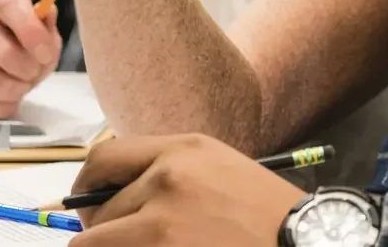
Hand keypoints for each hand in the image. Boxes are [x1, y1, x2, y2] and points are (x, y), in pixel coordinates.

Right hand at [0, 0, 61, 117]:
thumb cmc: (24, 44)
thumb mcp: (44, 34)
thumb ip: (47, 26)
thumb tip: (48, 12)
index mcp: (3, 5)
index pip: (10, 5)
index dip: (31, 30)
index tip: (46, 54)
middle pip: (0, 50)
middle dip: (25, 69)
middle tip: (35, 73)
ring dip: (16, 89)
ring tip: (22, 84)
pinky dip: (1, 106)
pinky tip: (7, 97)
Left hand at [70, 134, 304, 246]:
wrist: (301, 242)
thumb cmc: (263, 216)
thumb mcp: (218, 172)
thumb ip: (167, 175)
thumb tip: (108, 201)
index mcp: (182, 149)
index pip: (103, 159)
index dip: (86, 188)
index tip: (88, 210)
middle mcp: (166, 179)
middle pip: (95, 211)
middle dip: (99, 234)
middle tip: (122, 244)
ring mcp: (161, 225)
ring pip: (92, 245)